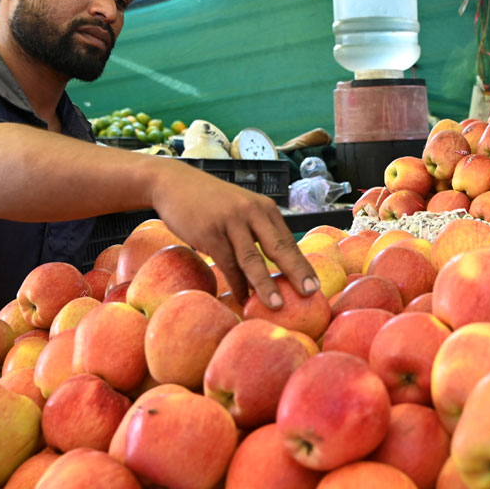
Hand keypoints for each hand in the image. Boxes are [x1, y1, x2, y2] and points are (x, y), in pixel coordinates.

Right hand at [148, 161, 317, 308]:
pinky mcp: (210, 232)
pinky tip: (242, 298)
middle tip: (309, 293)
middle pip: (278, 247)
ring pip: (252, 258)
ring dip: (265, 285)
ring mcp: (231, 222)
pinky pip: (227, 263)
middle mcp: (252, 212)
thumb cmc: (211, 202)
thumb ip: (258, 230)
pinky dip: (236, 283)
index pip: (288, 241)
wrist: (174, 183)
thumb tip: (276, 264)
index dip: (303, 265)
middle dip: (296, 272)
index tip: (316, 286)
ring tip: (277, 305)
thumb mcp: (240, 209)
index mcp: (264, 209)